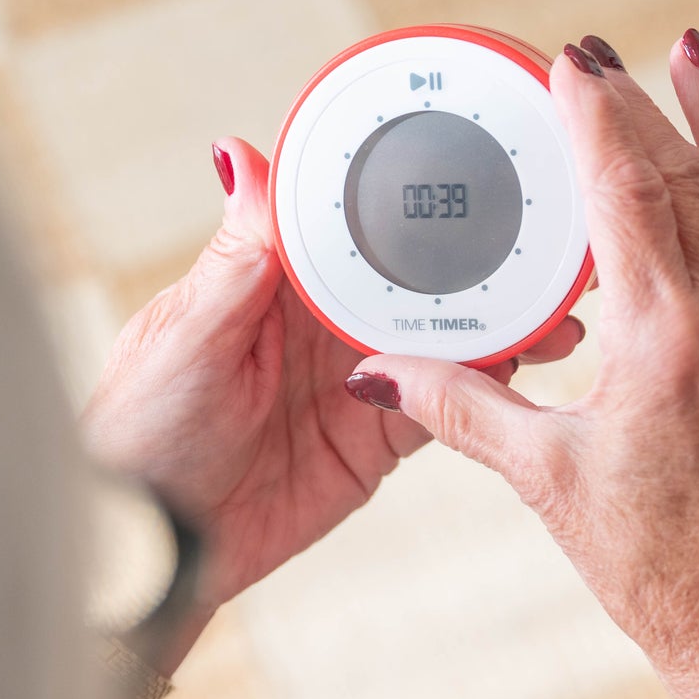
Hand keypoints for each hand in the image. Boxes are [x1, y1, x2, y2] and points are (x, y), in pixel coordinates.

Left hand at [80, 137, 586, 612]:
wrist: (154, 545)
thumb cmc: (137, 433)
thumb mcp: (185, 334)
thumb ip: (237, 256)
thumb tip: (239, 153)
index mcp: (273, 279)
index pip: (352, 218)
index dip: (408, 189)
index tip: (473, 158)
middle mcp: (321, 322)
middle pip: (416, 275)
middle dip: (480, 256)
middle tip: (547, 239)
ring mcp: (355, 380)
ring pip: (444, 338)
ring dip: (501, 321)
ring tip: (561, 305)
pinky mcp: (374, 440)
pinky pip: (443, 404)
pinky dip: (489, 386)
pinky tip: (533, 366)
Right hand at [338, 37, 698, 691]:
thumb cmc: (656, 569)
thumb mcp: (549, 481)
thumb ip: (461, 408)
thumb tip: (376, 372)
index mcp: (666, 341)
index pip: (628, 188)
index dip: (597, 114)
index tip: (573, 63)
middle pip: (694, 174)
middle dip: (649, 105)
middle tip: (611, 59)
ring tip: (698, 67)